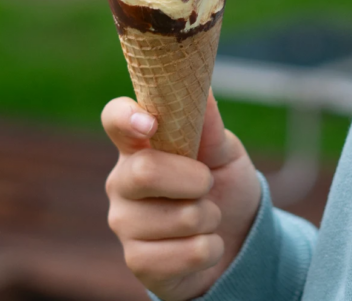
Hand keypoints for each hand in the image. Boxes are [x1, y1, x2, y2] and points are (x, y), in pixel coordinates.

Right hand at [102, 91, 261, 299]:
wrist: (236, 244)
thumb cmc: (222, 189)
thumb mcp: (225, 153)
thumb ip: (208, 127)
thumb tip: (201, 89)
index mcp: (138, 146)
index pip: (115, 119)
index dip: (126, 117)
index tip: (150, 123)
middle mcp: (122, 181)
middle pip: (146, 172)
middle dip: (195, 180)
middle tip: (207, 184)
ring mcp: (125, 222)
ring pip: (178, 217)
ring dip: (209, 218)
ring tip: (204, 218)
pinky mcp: (137, 260)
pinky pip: (186, 253)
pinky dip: (210, 248)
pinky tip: (201, 246)